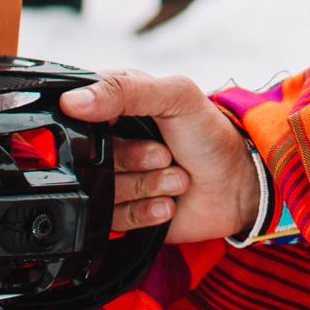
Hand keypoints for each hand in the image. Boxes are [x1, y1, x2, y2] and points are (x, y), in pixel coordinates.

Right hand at [64, 70, 257, 241]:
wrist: (238, 188)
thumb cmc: (211, 135)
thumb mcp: (176, 97)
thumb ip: (125, 91)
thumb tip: (72, 100)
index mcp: (117, 102)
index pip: (75, 108)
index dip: (90, 122)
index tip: (116, 127)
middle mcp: (111, 139)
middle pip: (84, 155)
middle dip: (131, 159)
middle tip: (164, 154)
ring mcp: (116, 175)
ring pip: (99, 189)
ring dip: (145, 185)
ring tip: (176, 177)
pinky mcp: (122, 210)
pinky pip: (112, 219)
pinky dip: (144, 210)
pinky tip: (168, 202)